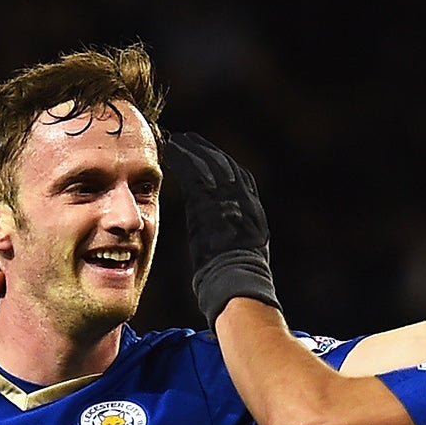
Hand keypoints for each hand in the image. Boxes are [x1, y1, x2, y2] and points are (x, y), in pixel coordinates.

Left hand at [161, 131, 279, 325]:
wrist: (236, 284)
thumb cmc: (235, 282)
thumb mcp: (240, 256)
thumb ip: (233, 239)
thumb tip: (223, 243)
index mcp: (254, 213)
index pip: (241, 180)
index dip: (225, 165)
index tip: (212, 156)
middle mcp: (243, 202)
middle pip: (225, 167)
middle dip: (208, 152)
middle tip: (191, 140)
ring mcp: (227, 201)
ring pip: (210, 166)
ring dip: (193, 151)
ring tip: (178, 140)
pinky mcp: (208, 204)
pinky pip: (195, 174)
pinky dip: (184, 160)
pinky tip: (171, 151)